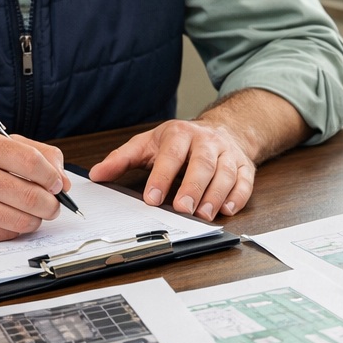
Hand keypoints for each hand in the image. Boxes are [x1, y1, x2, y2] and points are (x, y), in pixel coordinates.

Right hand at [0, 130, 69, 242]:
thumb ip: (34, 153)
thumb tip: (63, 179)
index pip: (31, 162)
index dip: (53, 176)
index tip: (58, 183)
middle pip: (29, 196)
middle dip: (51, 204)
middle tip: (53, 204)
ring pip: (20, 221)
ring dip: (36, 220)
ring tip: (33, 212)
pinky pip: (3, 235)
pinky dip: (14, 229)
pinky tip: (10, 218)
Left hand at [88, 118, 256, 219]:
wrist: (221, 127)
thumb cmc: (180, 141)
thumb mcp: (149, 143)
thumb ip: (123, 158)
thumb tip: (97, 174)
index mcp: (180, 134)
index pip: (171, 154)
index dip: (162, 176)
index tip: (152, 198)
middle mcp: (206, 141)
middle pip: (202, 163)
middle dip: (193, 186)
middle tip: (182, 208)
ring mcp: (228, 153)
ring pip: (225, 173)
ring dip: (215, 195)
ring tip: (204, 215)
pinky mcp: (244, 165)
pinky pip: (245, 181)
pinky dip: (237, 197)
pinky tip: (226, 210)